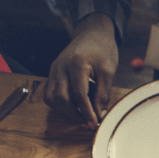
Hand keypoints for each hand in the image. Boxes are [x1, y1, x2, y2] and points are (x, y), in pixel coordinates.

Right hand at [44, 14, 117, 128]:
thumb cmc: (102, 49)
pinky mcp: (52, 72)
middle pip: (61, 98)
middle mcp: (60, 66)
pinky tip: (73, 106)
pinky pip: (50, 92)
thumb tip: (99, 114)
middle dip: (74, 114)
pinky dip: (59, 103)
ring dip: (65, 111)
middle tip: (89, 122)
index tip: (94, 123)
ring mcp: (54, 69)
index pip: (78, 94)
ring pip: (51, 97)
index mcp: (76, 63)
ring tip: (82, 116)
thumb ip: (103, 93)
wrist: (92, 33)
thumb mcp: (108, 70)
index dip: (86, 111)